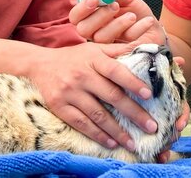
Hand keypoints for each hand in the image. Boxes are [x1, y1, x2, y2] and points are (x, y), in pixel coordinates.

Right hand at [28, 42, 157, 150]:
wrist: (39, 64)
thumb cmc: (74, 57)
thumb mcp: (94, 48)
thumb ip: (118, 51)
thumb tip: (147, 51)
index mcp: (94, 59)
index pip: (116, 71)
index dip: (132, 82)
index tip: (148, 95)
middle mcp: (82, 75)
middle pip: (111, 96)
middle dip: (133, 113)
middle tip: (151, 127)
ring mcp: (69, 92)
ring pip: (97, 114)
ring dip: (117, 131)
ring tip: (133, 143)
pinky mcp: (59, 106)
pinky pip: (81, 124)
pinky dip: (97, 135)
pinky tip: (111, 143)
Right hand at [70, 0, 159, 43]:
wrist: (155, 27)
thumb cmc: (136, 11)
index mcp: (91, 16)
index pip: (76, 15)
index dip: (82, 8)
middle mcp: (95, 31)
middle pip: (83, 28)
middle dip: (98, 16)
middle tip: (114, 6)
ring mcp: (106, 44)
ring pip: (101, 37)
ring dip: (118, 24)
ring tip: (132, 15)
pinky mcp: (120, 52)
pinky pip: (124, 41)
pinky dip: (137, 29)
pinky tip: (147, 21)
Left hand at [156, 56, 189, 163]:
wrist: (135, 77)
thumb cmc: (146, 73)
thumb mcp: (152, 69)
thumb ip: (164, 65)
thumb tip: (180, 60)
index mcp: (170, 98)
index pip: (181, 108)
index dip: (182, 117)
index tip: (179, 125)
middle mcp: (167, 111)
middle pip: (174, 126)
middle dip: (172, 136)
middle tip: (168, 143)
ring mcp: (159, 120)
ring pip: (167, 136)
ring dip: (166, 146)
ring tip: (162, 155)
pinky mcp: (148, 129)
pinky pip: (157, 142)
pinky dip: (159, 151)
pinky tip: (159, 158)